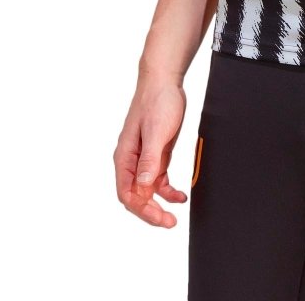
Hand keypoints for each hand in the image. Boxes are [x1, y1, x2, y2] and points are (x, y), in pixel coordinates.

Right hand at [114, 75, 187, 227]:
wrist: (164, 81)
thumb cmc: (157, 101)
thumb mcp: (156, 131)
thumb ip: (150, 158)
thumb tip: (143, 185)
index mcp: (125, 156)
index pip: (127, 193)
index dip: (142, 210)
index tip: (160, 217)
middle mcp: (131, 160)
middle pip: (136, 195)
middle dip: (150, 212)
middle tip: (169, 222)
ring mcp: (143, 158)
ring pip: (147, 190)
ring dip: (159, 204)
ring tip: (174, 216)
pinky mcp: (155, 153)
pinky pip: (158, 179)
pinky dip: (167, 190)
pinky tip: (179, 196)